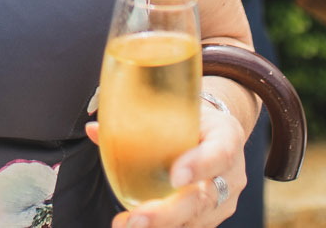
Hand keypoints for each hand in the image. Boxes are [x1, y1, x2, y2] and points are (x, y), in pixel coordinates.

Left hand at [86, 97, 247, 226]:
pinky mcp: (211, 217)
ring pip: (196, 220)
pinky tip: (134, 226)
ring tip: (127, 225)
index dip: (200, 166)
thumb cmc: (193, 119)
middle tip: (138, 218)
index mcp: (226, 136)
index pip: (220, 152)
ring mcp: (223, 200)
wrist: (217, 134)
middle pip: (204, 198)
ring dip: (161, 226)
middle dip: (168, 213)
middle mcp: (231, 173)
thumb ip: (139, 117)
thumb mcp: (177, 108)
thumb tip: (94, 130)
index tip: (176, 177)